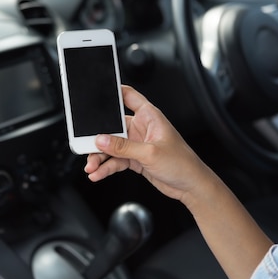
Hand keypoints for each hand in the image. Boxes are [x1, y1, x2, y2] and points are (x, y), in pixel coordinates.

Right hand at [84, 85, 216, 202]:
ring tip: (91, 166)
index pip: (128, 96)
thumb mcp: (150, 153)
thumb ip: (123, 147)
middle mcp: (141, 128)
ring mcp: (137, 144)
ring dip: (100, 156)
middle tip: (86, 144)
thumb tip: (102, 140)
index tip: (95, 95)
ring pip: (111, 146)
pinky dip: (106, 167)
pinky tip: (98, 173)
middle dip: (98, 136)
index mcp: (149, 116)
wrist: (191, 186)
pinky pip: (115, 160)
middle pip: (112, 126)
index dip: (112, 92)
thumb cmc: (183, 163)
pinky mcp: (135, 159)